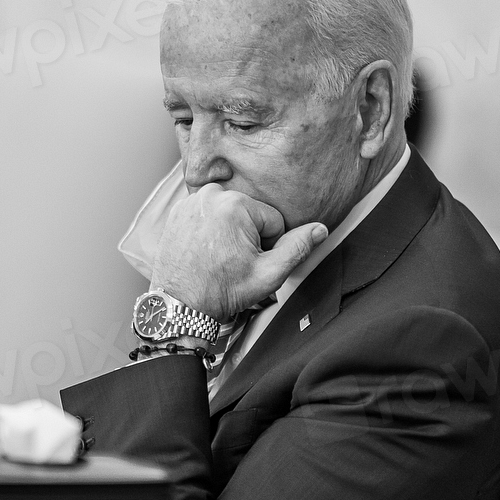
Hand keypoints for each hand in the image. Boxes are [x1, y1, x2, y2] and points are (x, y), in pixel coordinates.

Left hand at [151, 185, 327, 318]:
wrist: (179, 305)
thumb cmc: (221, 291)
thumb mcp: (268, 274)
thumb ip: (297, 248)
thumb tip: (320, 229)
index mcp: (235, 204)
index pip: (273, 220)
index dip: (268, 245)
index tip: (250, 261)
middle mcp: (211, 194)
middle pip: (250, 213)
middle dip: (248, 236)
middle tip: (233, 261)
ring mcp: (191, 201)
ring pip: (230, 212)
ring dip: (230, 231)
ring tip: (218, 256)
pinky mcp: (179, 210)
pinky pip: (209, 214)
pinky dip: (210, 229)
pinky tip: (205, 249)